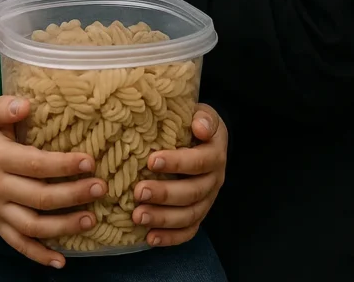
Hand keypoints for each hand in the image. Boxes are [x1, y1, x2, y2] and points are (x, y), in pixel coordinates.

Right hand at [0, 96, 106, 268]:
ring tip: (91, 220)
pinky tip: (61, 260)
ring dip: (63, 227)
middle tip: (100, 187)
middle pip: (39, 197)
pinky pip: (18, 244)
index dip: (63, 165)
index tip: (89, 161)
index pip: (35, 165)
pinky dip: (38, 255)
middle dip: (73, 195)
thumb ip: (4, 107)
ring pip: (32, 226)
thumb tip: (25, 105)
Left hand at [131, 104, 227, 247]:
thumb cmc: (196, 124)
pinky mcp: (199, 214)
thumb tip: (199, 126)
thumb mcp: (203, 114)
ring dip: (163, 218)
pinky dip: (170, 238)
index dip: (177, 163)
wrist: (207, 137)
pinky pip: (188, 231)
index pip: (199, 161)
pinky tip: (150, 238)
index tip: (151, 160)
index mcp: (215, 154)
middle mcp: (214, 180)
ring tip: (138, 216)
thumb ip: (203, 118)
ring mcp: (207, 200)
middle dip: (165, 194)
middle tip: (138, 192)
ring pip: (189, 215)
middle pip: (192, 192)